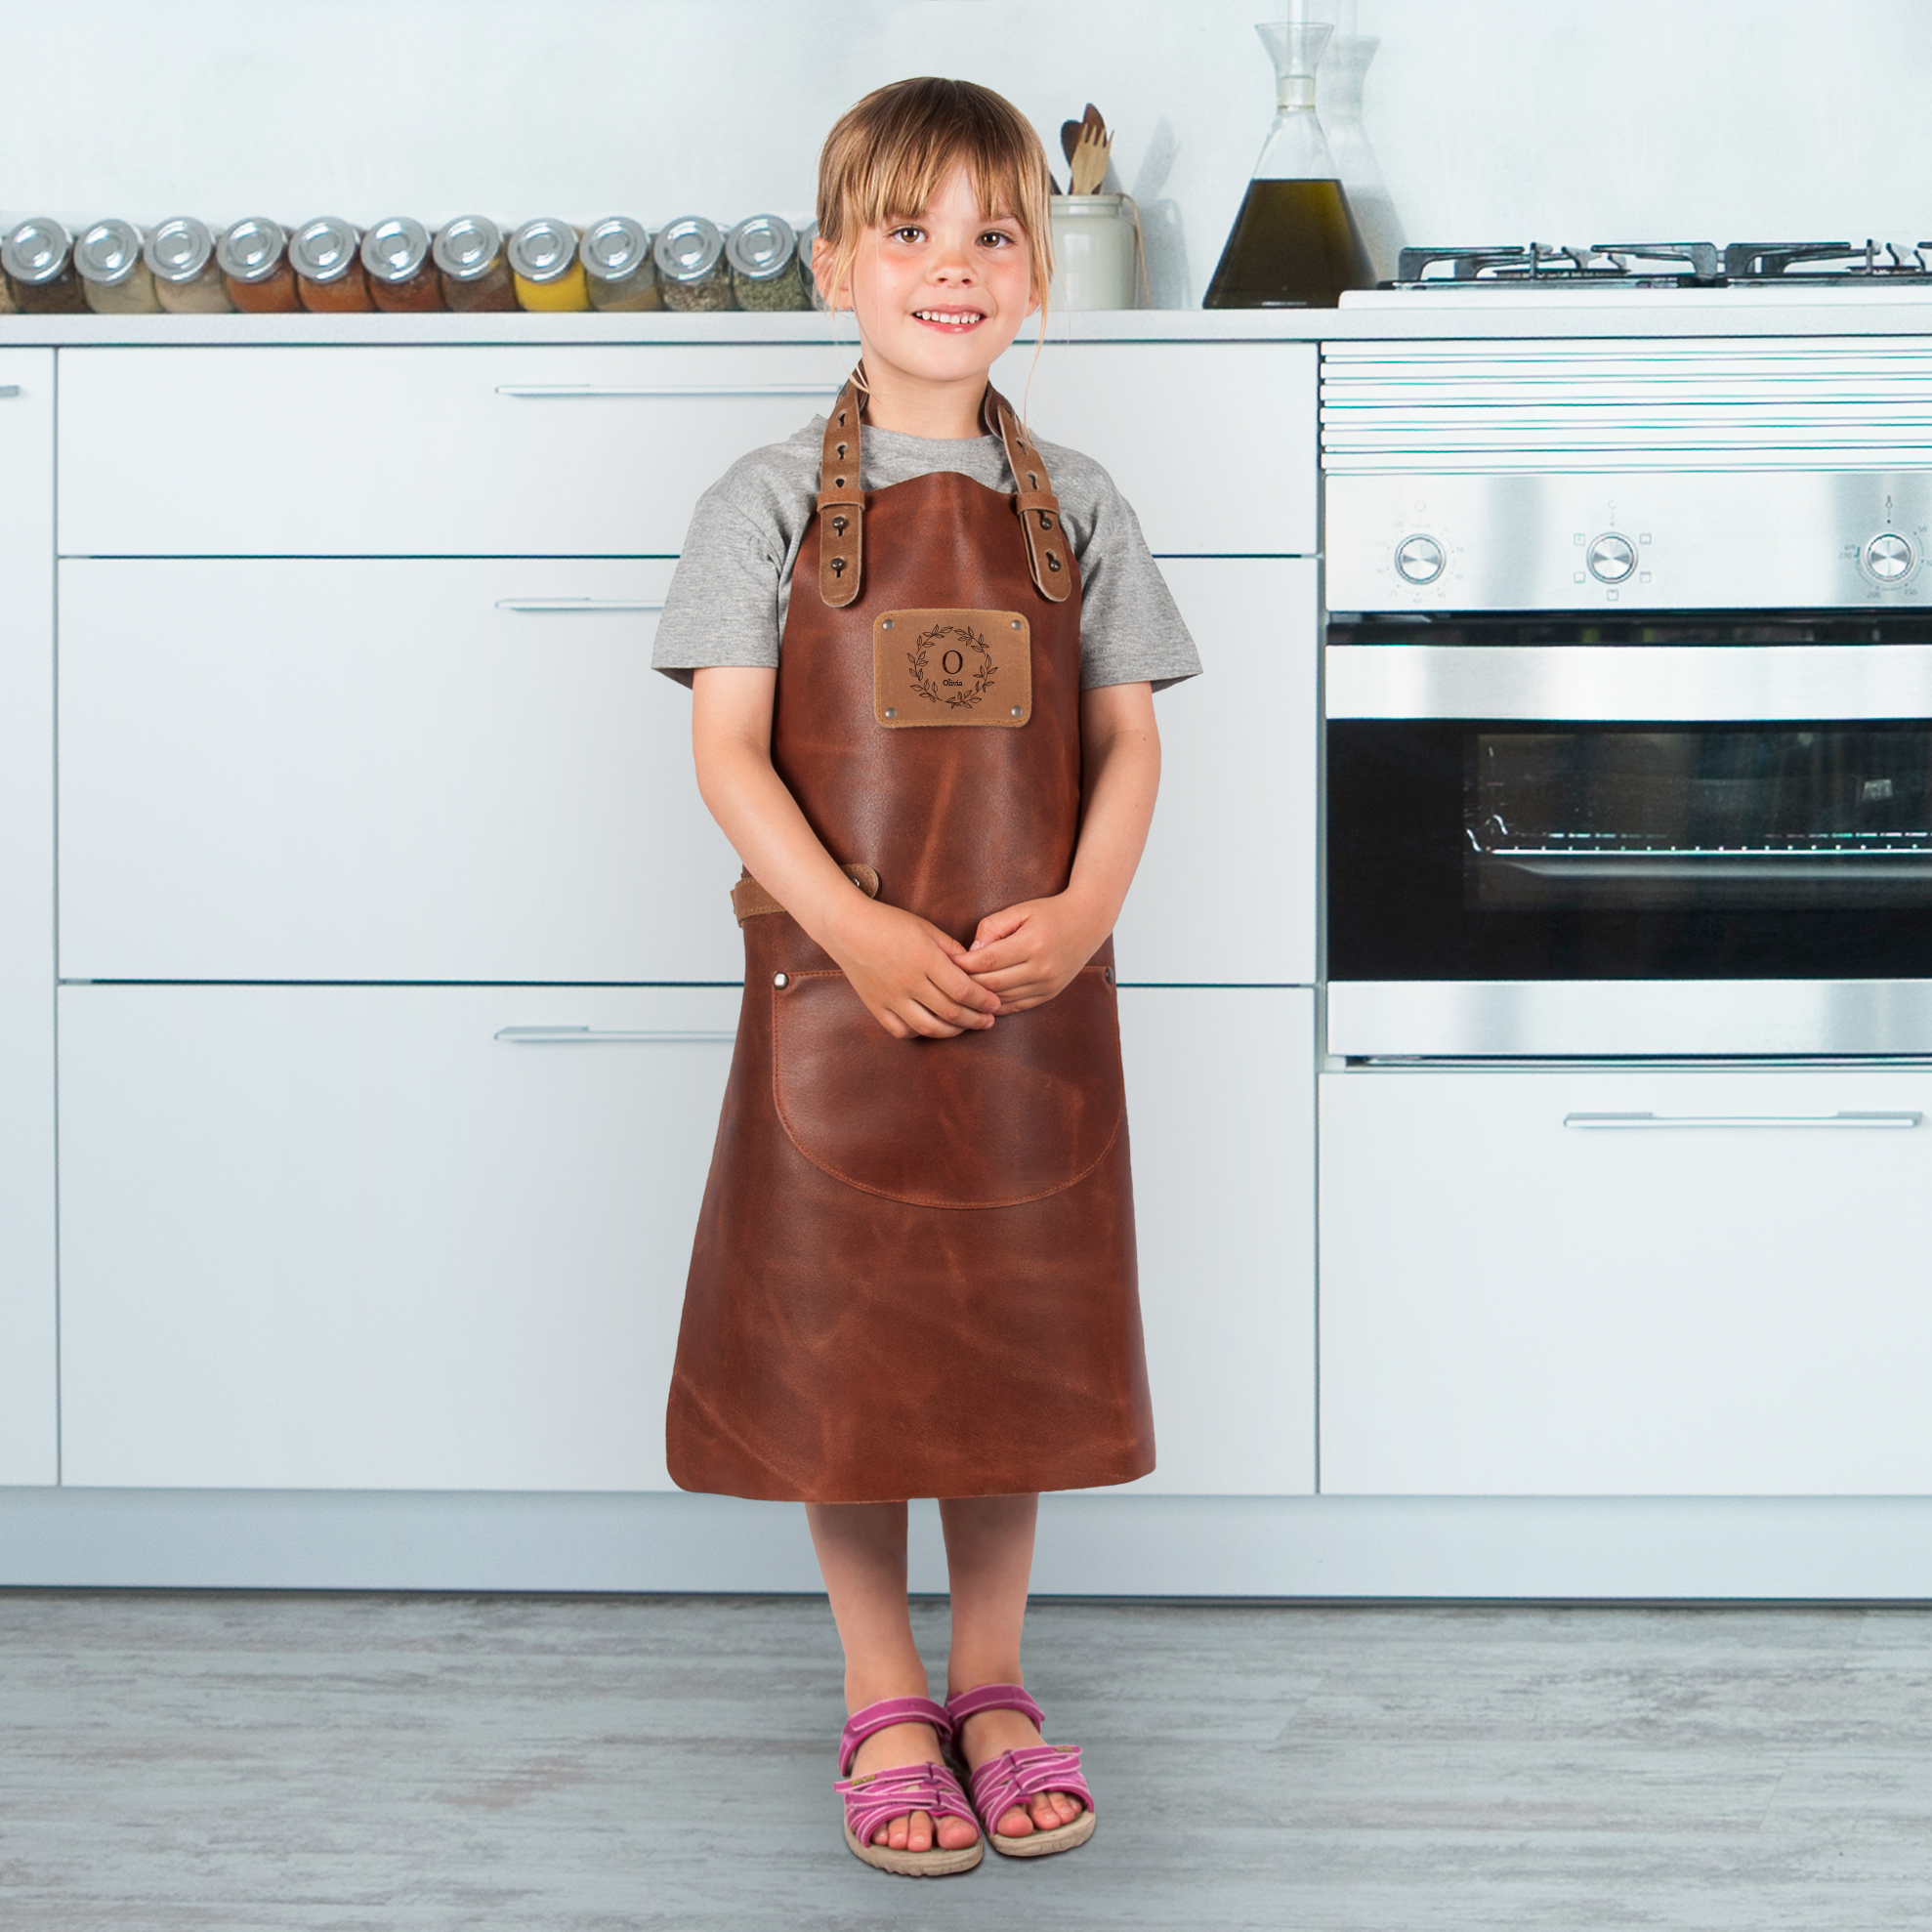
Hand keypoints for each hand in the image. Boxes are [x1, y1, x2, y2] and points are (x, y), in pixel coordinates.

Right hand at [823, 899, 1000, 1039]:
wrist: (847, 928)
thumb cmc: (889, 923)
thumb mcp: (926, 928)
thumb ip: (952, 949)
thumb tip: (975, 968)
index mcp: (925, 959)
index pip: (963, 989)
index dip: (983, 1000)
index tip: (995, 1003)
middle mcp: (909, 982)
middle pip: (951, 1012)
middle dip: (976, 1019)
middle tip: (988, 1020)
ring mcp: (891, 998)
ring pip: (929, 1027)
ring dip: (954, 1031)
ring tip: (965, 1026)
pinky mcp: (877, 1007)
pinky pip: (902, 1031)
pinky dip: (920, 1033)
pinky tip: (932, 1026)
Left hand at [962, 894, 1109, 1012]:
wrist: (1088, 922)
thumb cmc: (1051, 912)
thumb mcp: (1020, 910)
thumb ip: (992, 926)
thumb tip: (971, 950)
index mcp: (1032, 944)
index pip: (987, 961)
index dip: (963, 964)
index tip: (948, 961)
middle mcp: (1041, 969)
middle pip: (992, 984)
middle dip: (966, 982)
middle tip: (947, 979)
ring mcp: (1047, 985)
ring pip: (1002, 999)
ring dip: (979, 997)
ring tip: (961, 989)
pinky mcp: (1049, 994)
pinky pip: (1016, 1006)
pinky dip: (996, 1005)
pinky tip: (982, 998)